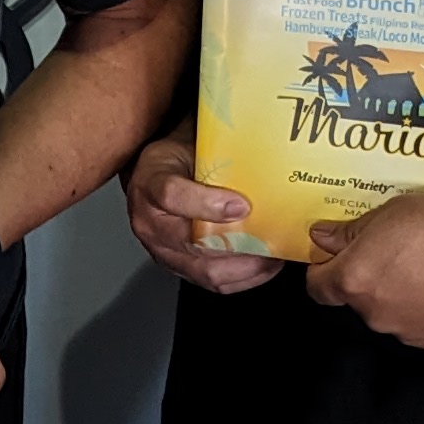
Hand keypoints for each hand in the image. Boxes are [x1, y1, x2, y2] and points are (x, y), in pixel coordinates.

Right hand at [129, 136, 286, 292]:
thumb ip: (215, 149)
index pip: (171, 195)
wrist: (155, 178)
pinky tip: (265, 264)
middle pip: (193, 244)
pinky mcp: (180, 268)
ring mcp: (163, 251)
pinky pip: (214, 282)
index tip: (242, 204)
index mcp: (150, 183)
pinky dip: (245, 277)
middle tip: (272, 235)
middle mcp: (150, 223)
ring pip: (206, 270)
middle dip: (239, 244)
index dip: (207, 203)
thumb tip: (259, 148)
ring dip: (246, 265)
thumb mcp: (188, 141)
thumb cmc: (176, 158)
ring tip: (274, 253)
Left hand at [305, 189, 423, 355]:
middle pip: (361, 299)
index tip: (336, 254)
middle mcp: (378, 316)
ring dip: (406, 296)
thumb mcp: (394, 211)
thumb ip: (351, 230)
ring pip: (397, 315)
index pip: (318, 287)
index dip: (325, 269)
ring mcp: (413, 335)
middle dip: (373, 278)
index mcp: (356, 281)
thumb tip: (322, 238)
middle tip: (399, 250)